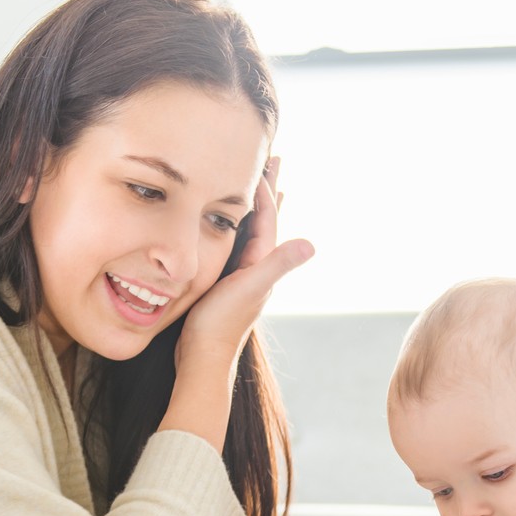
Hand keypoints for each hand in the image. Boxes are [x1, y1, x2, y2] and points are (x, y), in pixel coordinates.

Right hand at [176, 157, 313, 365]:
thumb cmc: (221, 324)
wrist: (202, 358)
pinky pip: (235, 243)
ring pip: (250, 230)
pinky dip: (237, 226)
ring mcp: (242, 274)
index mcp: (263, 262)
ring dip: (254, 205)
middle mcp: (257, 267)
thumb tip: (312, 245)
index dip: (264, 187)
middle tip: (272, 159)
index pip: (267, 215)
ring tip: (259, 185)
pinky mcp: (226, 282)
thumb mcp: (250, 288)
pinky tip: (232, 228)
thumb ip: (278, 265)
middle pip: (264, 219)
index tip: (262, 158)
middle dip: (267, 190)